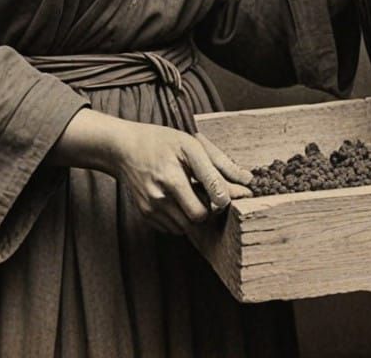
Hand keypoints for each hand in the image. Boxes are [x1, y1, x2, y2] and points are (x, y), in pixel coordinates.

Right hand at [110, 125, 252, 234]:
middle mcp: (161, 193)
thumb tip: (247, 180)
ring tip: (189, 192)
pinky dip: (181, 218)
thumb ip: (220, 164)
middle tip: (206, 191)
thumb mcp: (191, 143)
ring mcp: (152, 206)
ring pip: (187, 226)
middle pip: (199, 217)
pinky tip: (177, 199)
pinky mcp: (146, 214)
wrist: (123, 148)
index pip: (211, 199)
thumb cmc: (160, 142)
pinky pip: (174, 228)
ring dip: (194, 214)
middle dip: (209, 208)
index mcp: (174, 174)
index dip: (226, 198)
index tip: (234, 194)